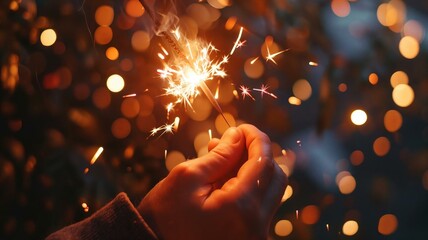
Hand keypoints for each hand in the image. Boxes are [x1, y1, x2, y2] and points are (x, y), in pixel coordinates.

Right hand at [138, 124, 287, 239]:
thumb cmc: (163, 216)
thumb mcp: (186, 177)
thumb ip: (219, 155)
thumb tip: (238, 136)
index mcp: (241, 208)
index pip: (264, 162)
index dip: (256, 138)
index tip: (242, 127)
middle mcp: (257, 226)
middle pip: (274, 177)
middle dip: (256, 153)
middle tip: (230, 142)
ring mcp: (256, 235)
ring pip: (268, 191)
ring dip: (249, 168)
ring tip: (219, 158)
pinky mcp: (250, 238)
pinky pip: (259, 205)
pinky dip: (246, 186)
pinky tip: (223, 178)